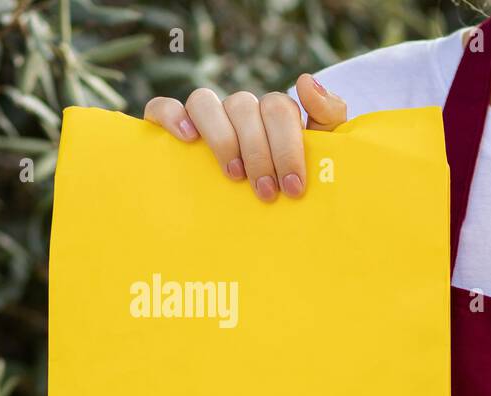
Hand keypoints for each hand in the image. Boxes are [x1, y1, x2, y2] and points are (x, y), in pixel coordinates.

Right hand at [142, 73, 346, 201]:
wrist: (263, 219)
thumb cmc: (292, 182)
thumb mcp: (322, 152)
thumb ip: (328, 116)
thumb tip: (305, 80)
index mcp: (273, 113)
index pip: (278, 108)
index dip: (287, 146)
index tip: (293, 187)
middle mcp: (240, 110)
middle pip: (243, 105)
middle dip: (259, 152)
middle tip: (267, 192)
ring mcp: (207, 116)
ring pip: (204, 101)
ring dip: (222, 139)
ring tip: (234, 176)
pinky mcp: (173, 124)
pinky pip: (163, 106)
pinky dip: (172, 116)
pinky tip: (187, 139)